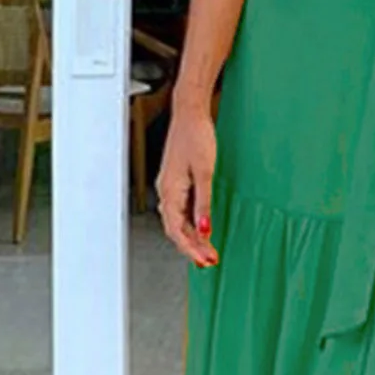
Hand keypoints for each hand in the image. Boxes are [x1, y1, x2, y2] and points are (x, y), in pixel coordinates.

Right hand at [155, 103, 218, 265]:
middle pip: (175, 229)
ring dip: (191, 238)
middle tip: (209, 261)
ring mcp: (170, 187)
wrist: (190, 114)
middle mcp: (166, 191)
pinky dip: (190, 224)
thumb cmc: (196, 136)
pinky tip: (201, 229)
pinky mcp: (177, 182)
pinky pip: (180, 211)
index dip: (190, 249)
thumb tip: (205, 230)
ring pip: (177, 222)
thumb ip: (204, 204)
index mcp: (170, 191)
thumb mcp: (205, 172)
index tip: (205, 261)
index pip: (177, 230)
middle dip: (191, 248)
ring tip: (207, 251)